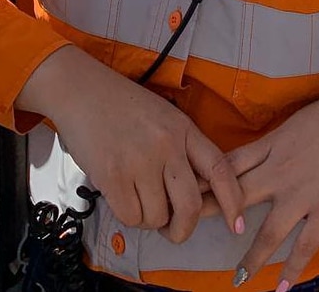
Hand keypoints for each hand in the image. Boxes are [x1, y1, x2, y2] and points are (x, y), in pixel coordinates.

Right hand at [16, 45, 243, 243]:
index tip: (237, 225)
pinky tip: (121, 196)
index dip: (232, 201)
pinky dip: (128, 216)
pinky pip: (131, 217)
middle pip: (191, 206)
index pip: (220, 169)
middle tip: (172, 227)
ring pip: (158, 217)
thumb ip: (182, 149)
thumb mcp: (164, 117)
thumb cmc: (122, 105)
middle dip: (184, 228)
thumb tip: (194, 194)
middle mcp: (167, 145)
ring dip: (149, 219)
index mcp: (183, 128)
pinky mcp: (113, 176)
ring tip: (137, 197)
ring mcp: (140, 161)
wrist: (81, 90)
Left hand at [203, 76, 318, 289]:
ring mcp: (302, 192)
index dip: (204, 180)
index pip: (228, 165)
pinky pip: (305, 245)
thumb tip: (258, 154)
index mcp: (271, 145)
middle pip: (236, 196)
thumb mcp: (295, 123)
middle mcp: (279, 170)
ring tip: (238, 279)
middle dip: (211, 215)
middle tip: (187, 232)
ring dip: (251, 257)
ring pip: (268, 231)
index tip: (182, 191)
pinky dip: (292, 268)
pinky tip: (281, 287)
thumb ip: (275, 143)